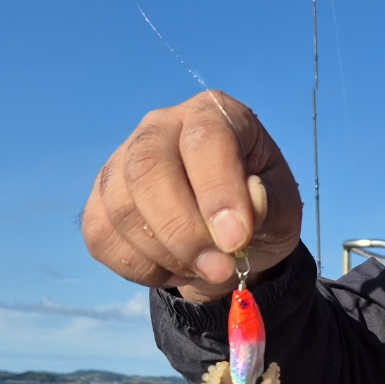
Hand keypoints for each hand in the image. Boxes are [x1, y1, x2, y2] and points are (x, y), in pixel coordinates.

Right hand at [82, 91, 302, 301]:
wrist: (229, 241)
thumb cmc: (260, 212)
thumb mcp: (284, 210)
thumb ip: (271, 206)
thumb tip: (251, 201)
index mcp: (214, 114)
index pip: (206, 141)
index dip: (218, 192)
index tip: (236, 239)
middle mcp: (161, 127)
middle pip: (148, 168)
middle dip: (183, 230)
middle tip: (219, 269)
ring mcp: (121, 162)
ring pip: (122, 209)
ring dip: (167, 255)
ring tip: (206, 268)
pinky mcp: (100, 202)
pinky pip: (103, 238)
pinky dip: (142, 268)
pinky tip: (175, 267)